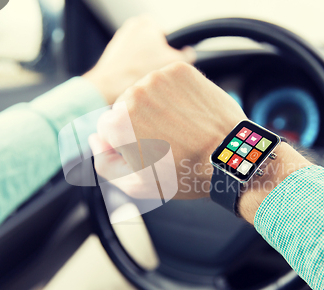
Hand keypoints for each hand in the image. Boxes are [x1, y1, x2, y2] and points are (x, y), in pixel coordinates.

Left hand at [83, 15, 195, 103]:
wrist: (108, 87)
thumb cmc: (139, 72)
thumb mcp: (173, 63)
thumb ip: (186, 55)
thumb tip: (189, 54)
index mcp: (147, 23)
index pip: (168, 37)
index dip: (171, 54)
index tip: (168, 66)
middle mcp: (131, 27)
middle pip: (154, 47)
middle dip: (157, 60)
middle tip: (158, 75)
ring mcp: (119, 41)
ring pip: (142, 57)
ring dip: (145, 67)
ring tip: (145, 80)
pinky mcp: (111, 55)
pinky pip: (129, 63)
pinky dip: (133, 72)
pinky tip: (134, 82)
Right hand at [89, 62, 245, 199]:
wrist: (228, 157)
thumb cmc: (182, 174)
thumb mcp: (135, 185)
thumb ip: (104, 162)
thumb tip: (95, 138)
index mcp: (116, 123)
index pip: (107, 126)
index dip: (125, 142)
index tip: (146, 150)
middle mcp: (132, 94)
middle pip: (125, 106)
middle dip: (139, 121)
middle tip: (165, 140)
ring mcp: (158, 78)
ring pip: (146, 91)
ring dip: (156, 106)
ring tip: (179, 127)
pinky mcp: (179, 70)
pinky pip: (167, 81)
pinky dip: (175, 94)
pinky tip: (188, 113)